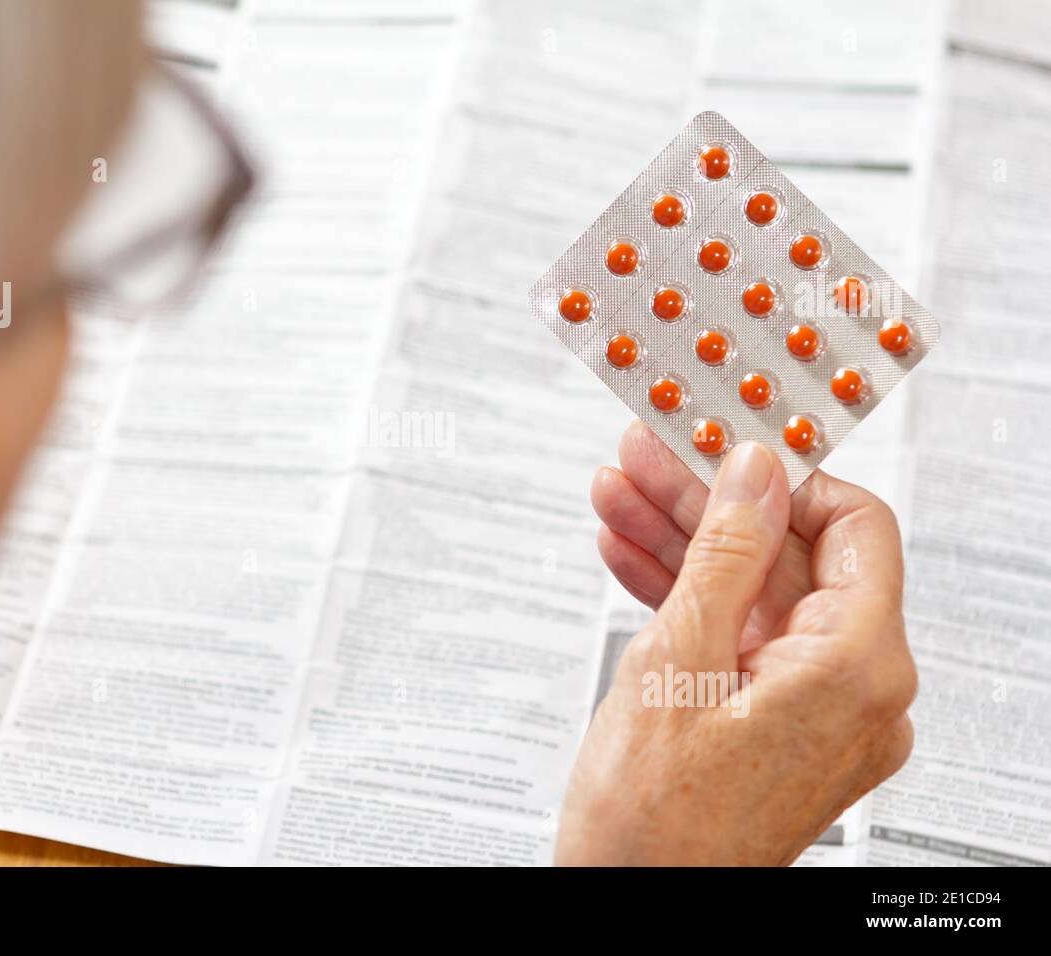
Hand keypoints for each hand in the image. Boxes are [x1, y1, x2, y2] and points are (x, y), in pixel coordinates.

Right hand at [555, 422, 916, 865]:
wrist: (630, 908)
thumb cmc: (655, 824)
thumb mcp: (677, 659)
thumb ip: (723, 553)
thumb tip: (752, 473)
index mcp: (857, 668)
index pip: (853, 526)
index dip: (785, 477)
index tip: (724, 444)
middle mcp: (856, 691)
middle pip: (787, 558)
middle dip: (705, 506)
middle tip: (644, 460)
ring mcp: (816, 712)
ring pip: (753, 596)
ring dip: (683, 547)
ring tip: (617, 497)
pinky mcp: (777, 726)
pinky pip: (739, 641)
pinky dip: (686, 602)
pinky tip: (630, 559)